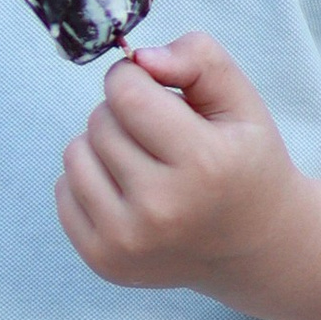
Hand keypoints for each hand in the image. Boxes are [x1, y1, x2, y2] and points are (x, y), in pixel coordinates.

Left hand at [55, 32, 320, 319]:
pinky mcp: (104, 260)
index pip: (126, 94)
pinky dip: (90, 180)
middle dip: (124, 114)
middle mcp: (162, 208)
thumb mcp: (241, 102)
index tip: (154, 89)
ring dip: (102, 146)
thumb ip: (199, 60)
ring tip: (145, 161)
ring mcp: (128, 241)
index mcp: (203, 164)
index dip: (134, 78)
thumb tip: (139, 59)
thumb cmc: (245, 163)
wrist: (257, 247)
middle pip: (100, 122)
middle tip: (161, 136)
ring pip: (75, 154)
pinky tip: (129, 191)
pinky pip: (64, 191)